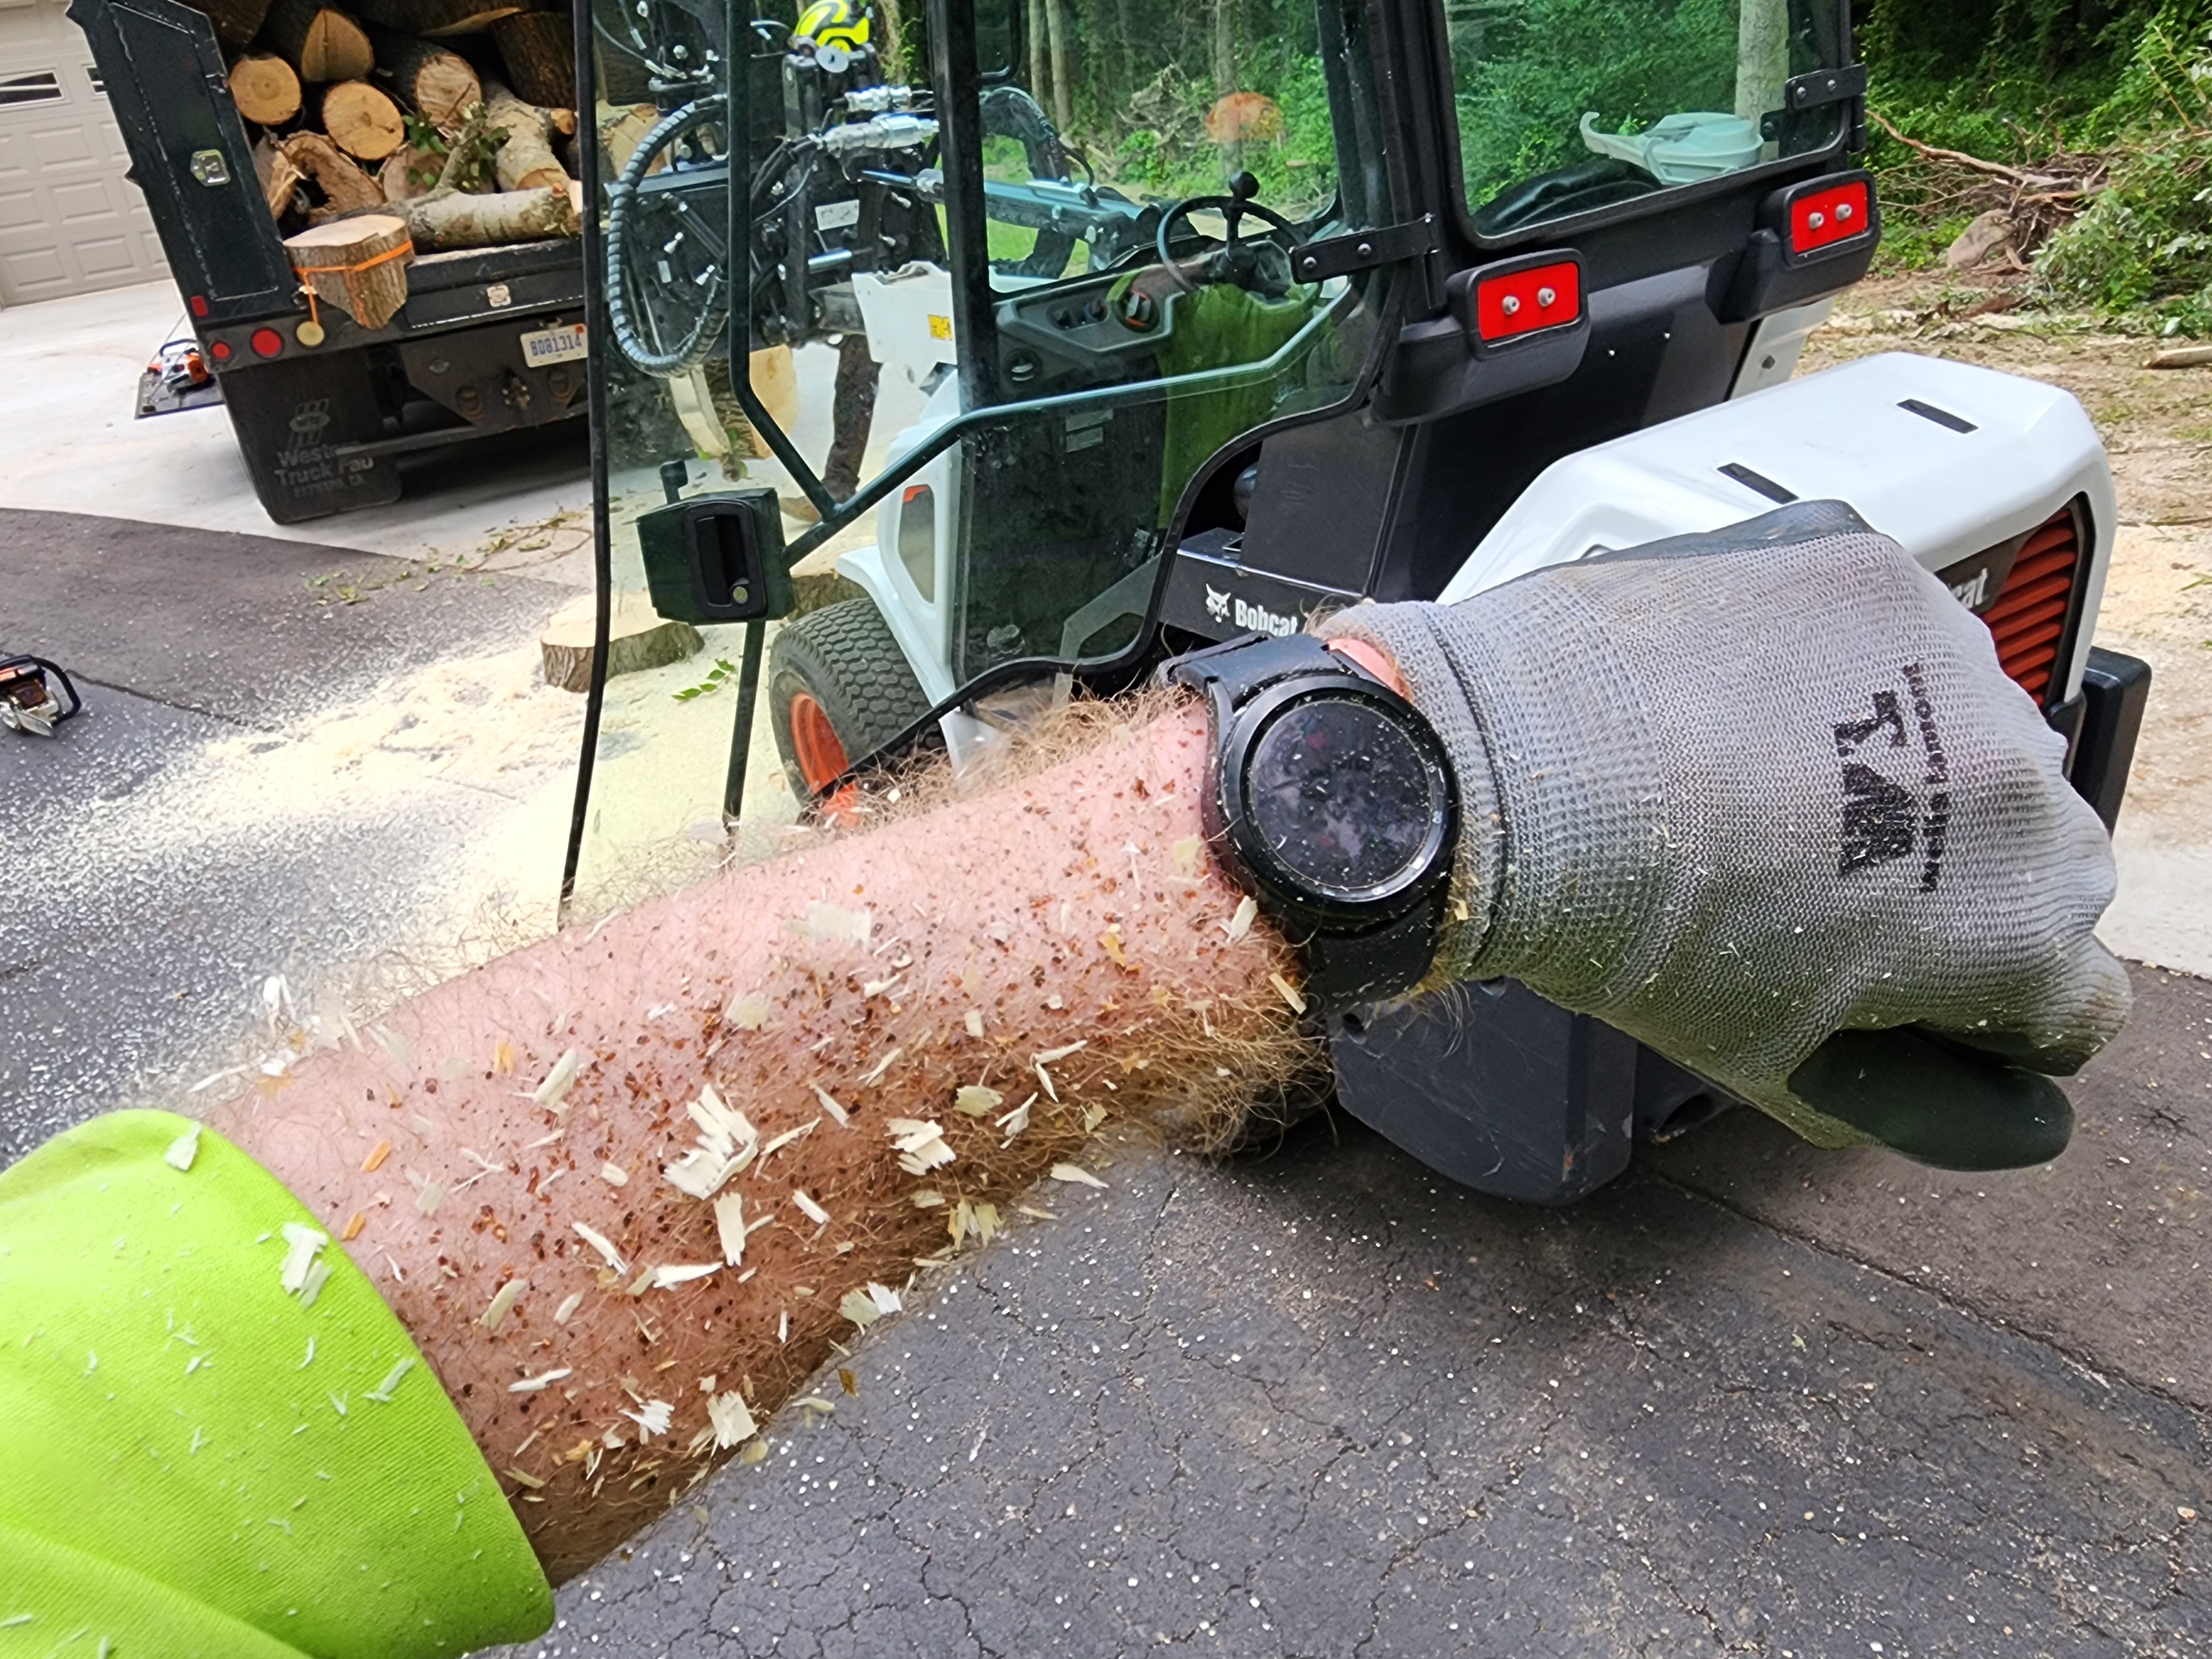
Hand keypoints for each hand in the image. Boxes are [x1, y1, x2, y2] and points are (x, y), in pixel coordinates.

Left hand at [1319, 502, 2130, 1167]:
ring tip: (1757, 782)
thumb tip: (2020, 1120)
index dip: (1976, 1006)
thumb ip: (1927, 1108)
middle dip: (1945, 879)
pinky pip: (1880, 634)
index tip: (1902, 985)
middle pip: (2030, 857)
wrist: (1511, 778)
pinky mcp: (1872, 570)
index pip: (2069, 993)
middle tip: (1807, 880)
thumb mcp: (1780, 1063)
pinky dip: (1825, 665)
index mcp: (2023, 921)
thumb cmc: (1628, 923)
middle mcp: (2023, 779)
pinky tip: (1732, 701)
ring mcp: (1952, 659)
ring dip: (1895, 756)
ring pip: (1963, 731)